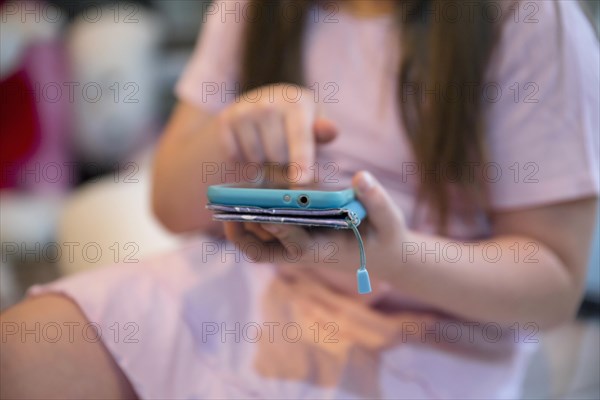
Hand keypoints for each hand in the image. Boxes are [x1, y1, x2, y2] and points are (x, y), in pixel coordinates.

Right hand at [217, 83, 337, 240]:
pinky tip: (250, 150)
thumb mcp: (314, 124)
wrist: (261, 106)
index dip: (302, 161)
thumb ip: (323, 134)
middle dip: (284, 167)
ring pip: (256, 160)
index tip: (302, 181)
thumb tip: (330, 130)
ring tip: (268, 153)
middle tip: (285, 160)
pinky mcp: (225, 120)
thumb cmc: (295, 122)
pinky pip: (236, 158)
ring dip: (264, 166)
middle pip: (278, 157)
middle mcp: (269, 102)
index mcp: (297, 103)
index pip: (300, 138)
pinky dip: (244, 162)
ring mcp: (244, 110)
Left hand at [223, 171, 407, 292]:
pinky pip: (265, 239)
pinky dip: (251, 225)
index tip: (261, 212)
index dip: (278, 230)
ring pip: (261, 247)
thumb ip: (376, 200)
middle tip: (225, 209)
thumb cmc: (385, 236)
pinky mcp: (295, 241)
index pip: (297, 245)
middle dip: (245, 234)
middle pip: (267, 252)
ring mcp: (299, 250)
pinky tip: (243, 201)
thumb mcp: (389, 219)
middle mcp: (307, 254)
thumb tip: (361, 177)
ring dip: (242, 229)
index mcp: (327, 250)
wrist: (384, 255)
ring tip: (225, 204)